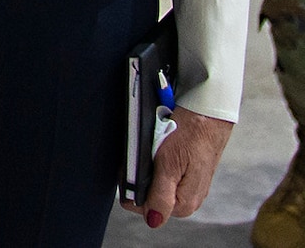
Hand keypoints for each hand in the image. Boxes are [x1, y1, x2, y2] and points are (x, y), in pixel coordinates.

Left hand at [123, 109, 230, 225]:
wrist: (208, 119)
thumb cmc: (190, 138)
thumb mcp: (170, 165)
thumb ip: (160, 195)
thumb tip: (153, 221)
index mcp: (182, 204)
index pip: (140, 207)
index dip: (131, 187)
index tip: (131, 168)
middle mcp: (186, 202)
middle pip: (146, 197)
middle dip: (138, 179)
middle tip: (144, 156)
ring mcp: (186, 190)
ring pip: (152, 186)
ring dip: (146, 171)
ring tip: (154, 152)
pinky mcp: (186, 178)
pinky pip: (161, 176)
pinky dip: (155, 165)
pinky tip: (159, 152)